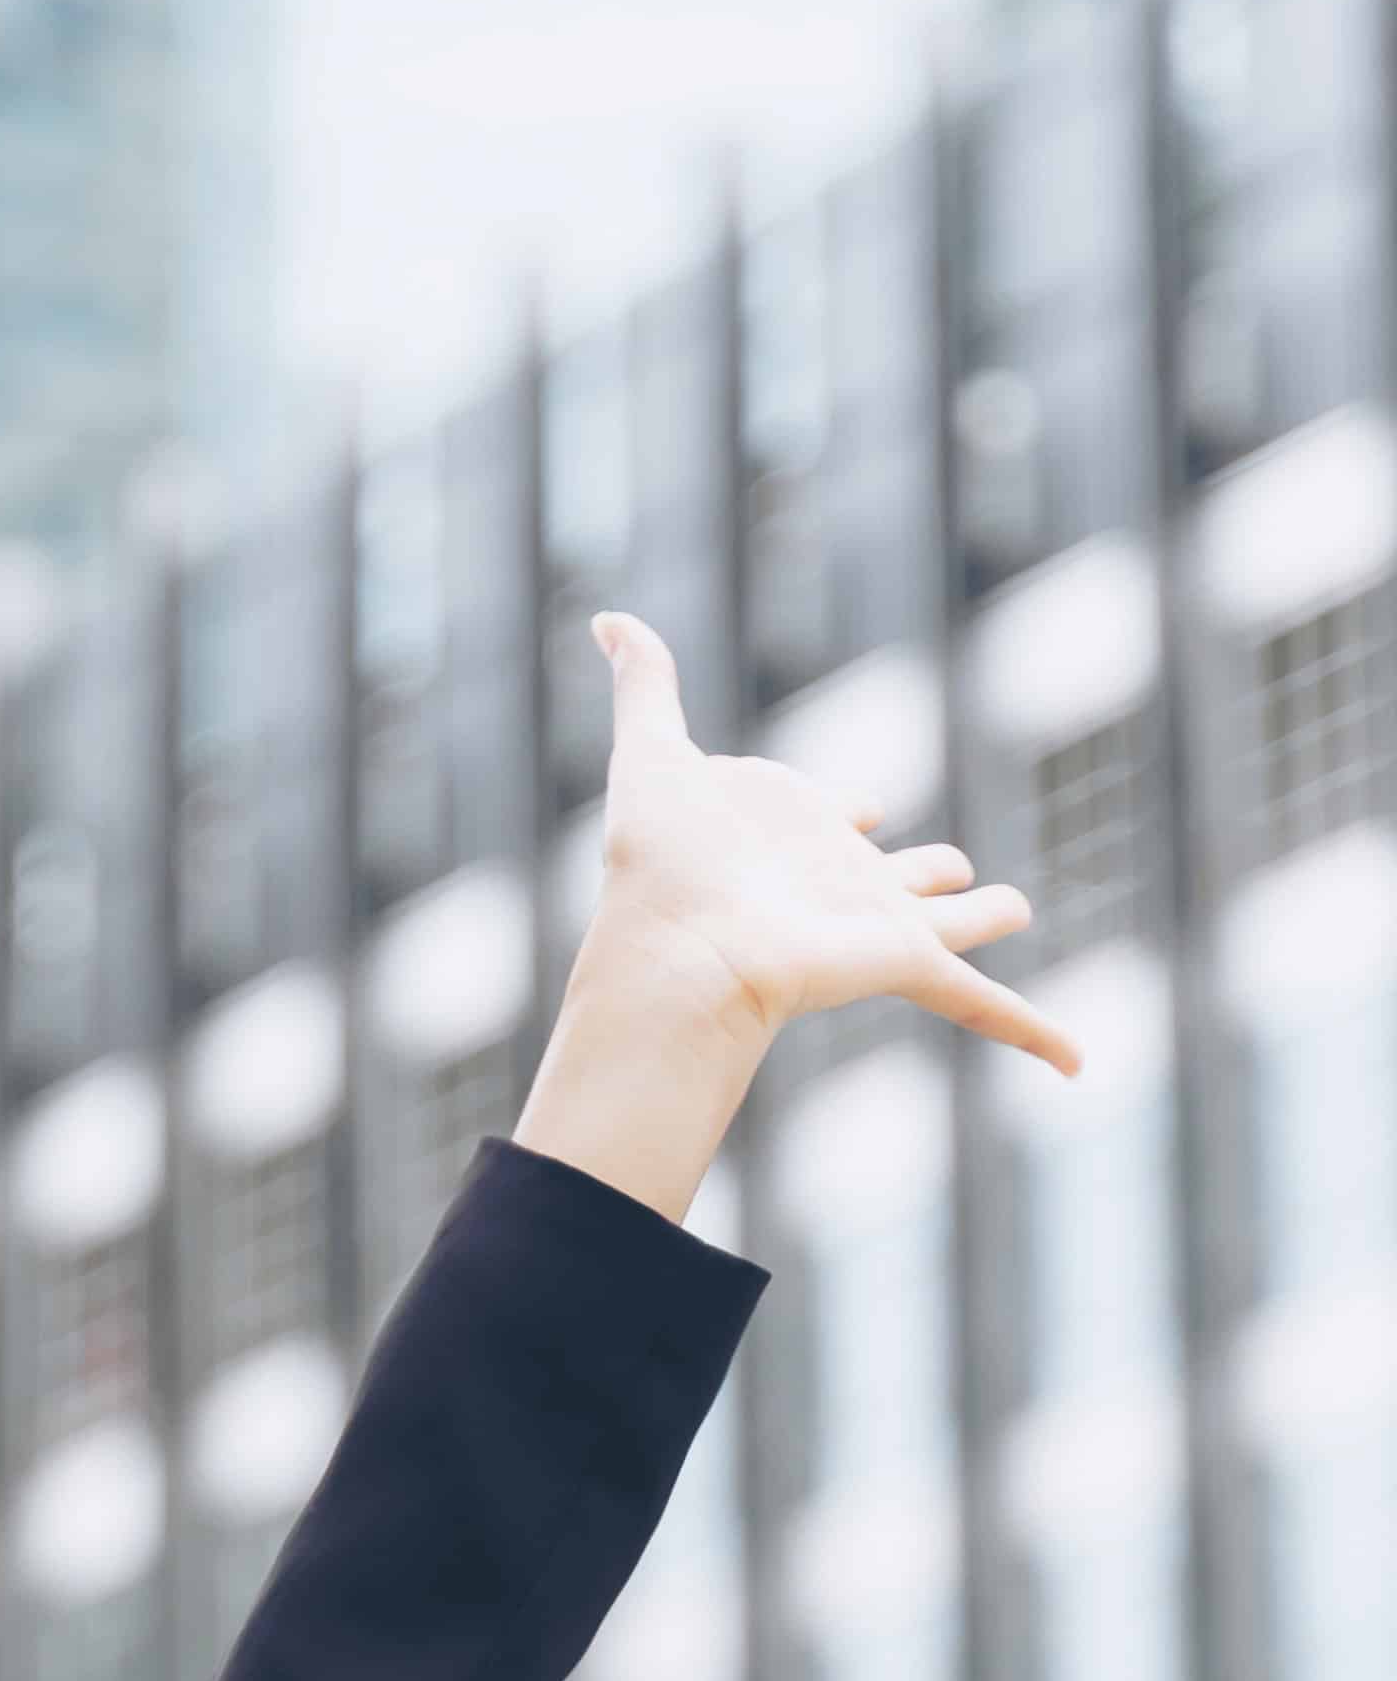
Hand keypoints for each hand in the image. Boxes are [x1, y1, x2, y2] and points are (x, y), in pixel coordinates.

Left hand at [582, 614, 1083, 1077]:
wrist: (680, 942)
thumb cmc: (660, 858)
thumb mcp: (652, 751)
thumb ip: (644, 680)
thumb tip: (604, 617)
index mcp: (791, 834)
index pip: (831, 814)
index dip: (842, 809)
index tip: (859, 809)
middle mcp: (837, 881)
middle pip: (898, 872)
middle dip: (928, 871)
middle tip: (954, 873)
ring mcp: (875, 926)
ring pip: (950, 923)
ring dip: (981, 920)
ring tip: (1012, 911)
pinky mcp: (904, 965)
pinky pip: (982, 1006)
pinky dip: (1034, 1036)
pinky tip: (1076, 1063)